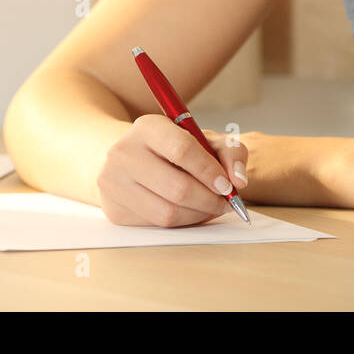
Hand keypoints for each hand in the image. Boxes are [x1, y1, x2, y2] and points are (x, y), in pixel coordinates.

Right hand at [96, 114, 249, 226]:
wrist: (128, 159)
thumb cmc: (172, 149)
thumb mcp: (202, 139)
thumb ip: (229, 152)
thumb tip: (239, 181)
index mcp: (148, 127)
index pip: (182, 150)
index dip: (210, 171)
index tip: (228, 186)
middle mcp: (124, 153)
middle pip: (177, 188)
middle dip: (209, 200)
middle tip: (225, 203)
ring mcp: (114, 183)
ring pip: (167, 213)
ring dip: (198, 216)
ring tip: (210, 208)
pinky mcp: (114, 210)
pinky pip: (157, 226)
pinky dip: (181, 223)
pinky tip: (190, 212)